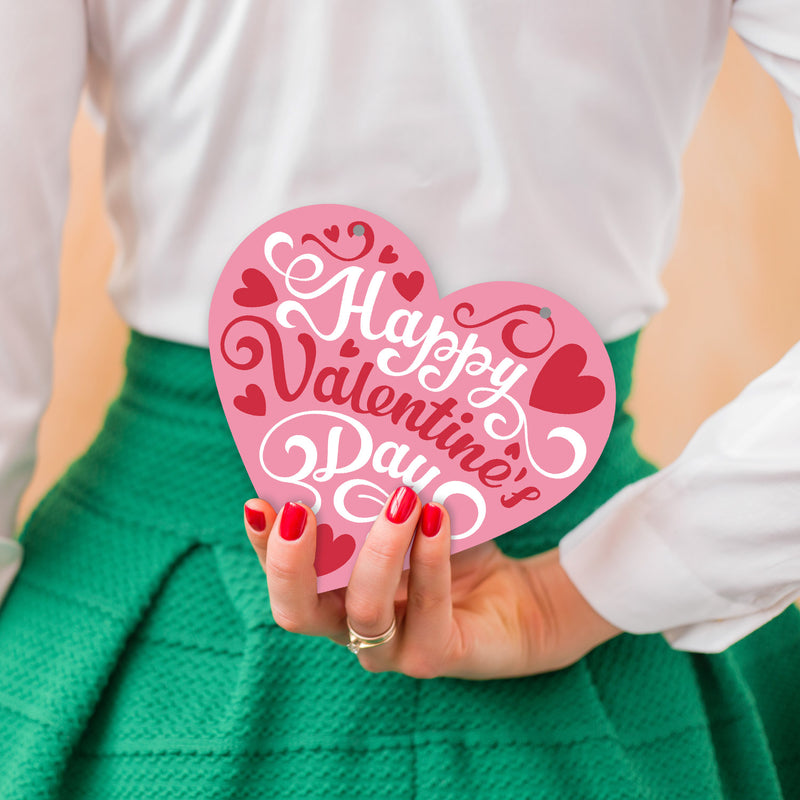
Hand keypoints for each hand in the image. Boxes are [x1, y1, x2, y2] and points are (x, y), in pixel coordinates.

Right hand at [243, 487, 620, 678]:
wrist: (514, 600)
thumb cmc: (450, 549)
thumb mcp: (409, 514)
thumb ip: (380, 490)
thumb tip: (364, 429)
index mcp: (332, 591)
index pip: (283, 572)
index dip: (263, 543)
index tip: (259, 499)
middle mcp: (348, 624)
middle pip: (295, 611)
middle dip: (291, 562)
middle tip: (302, 510)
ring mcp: (389, 647)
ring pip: (364, 610)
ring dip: (378, 550)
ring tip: (400, 497)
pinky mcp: (433, 655)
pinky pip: (426, 608)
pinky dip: (430, 559)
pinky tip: (439, 517)